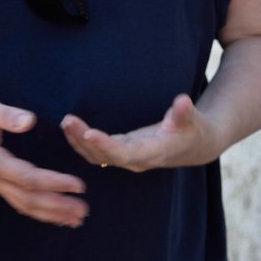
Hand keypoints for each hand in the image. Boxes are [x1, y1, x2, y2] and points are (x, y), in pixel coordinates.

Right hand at [0, 94, 87, 226]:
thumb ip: (5, 115)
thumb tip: (30, 121)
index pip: (27, 177)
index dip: (53, 182)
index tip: (77, 184)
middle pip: (28, 198)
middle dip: (58, 206)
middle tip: (84, 209)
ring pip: (24, 205)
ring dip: (51, 213)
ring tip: (76, 218)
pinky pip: (18, 201)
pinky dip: (39, 211)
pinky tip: (55, 215)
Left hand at [62, 94, 224, 172]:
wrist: (194, 147)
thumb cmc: (194, 130)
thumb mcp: (193, 119)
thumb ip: (185, 112)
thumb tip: (183, 100)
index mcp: (154, 153)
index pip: (125, 153)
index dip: (106, 146)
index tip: (89, 133)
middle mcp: (138, 160)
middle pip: (106, 156)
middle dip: (85, 140)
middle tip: (68, 121)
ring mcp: (128, 159)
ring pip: (98, 157)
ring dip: (78, 141)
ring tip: (66, 122)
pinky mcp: (122, 154)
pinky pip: (97, 153)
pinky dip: (82, 142)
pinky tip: (70, 128)